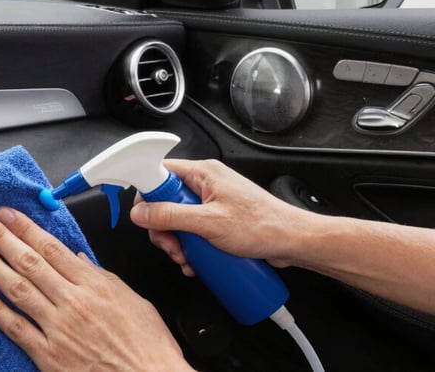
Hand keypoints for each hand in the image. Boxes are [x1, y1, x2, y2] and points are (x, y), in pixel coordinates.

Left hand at [0, 207, 193, 371]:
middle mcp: (74, 303)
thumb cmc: (148, 348)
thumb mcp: (134, 301)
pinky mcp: (49, 356)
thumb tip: (80, 259)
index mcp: (95, 286)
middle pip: (29, 261)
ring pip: (17, 288)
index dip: (25, 228)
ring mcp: (59, 329)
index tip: (7, 214)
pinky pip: (16, 327)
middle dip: (0, 236)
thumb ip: (104, 278)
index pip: (52, 248)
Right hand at [130, 159, 310, 274]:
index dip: (147, 194)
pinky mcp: (217, 219)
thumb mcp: (209, 223)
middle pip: (165, 201)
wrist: (293, 242)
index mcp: (203, 173)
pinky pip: (192, 230)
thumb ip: (171, 216)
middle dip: (164, 229)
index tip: (146, 216)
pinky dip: (189, 246)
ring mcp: (211, 202)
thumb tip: (141, 213)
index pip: (159, 173)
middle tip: (173, 246)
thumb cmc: (263, 226)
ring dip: (176, 242)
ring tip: (187, 258)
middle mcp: (206, 184)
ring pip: (177, 220)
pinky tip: (195, 260)